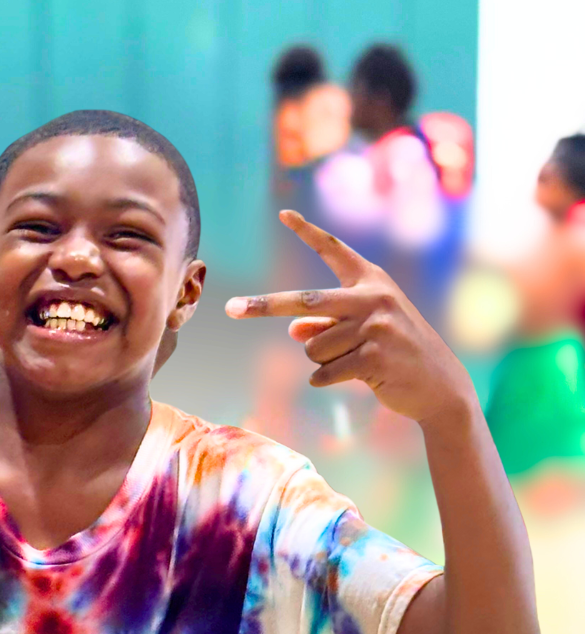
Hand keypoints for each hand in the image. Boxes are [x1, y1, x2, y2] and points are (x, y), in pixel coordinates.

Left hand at [226, 211, 475, 426]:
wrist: (439, 385)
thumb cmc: (395, 353)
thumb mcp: (362, 331)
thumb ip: (327, 325)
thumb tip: (293, 331)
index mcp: (371, 281)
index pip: (334, 250)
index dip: (307, 232)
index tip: (283, 214)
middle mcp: (373, 298)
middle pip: (303, 302)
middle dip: (264, 307)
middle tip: (229, 308)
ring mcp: (375, 327)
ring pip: (311, 347)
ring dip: (322, 360)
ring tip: (355, 361)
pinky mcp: (374, 358)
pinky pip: (323, 373)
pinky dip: (327, 380)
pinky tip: (358, 377)